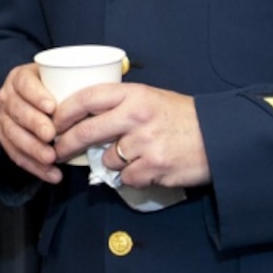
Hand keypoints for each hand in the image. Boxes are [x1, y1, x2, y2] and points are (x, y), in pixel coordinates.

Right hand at [0, 63, 65, 183]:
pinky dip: (34, 166)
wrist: (40, 102)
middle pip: (17, 110)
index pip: (24, 84)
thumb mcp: (64, 78)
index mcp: (20, 78)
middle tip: (52, 136)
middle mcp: (7, 97)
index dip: (36, 95)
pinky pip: (15, 154)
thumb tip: (106, 84)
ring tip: (52, 158)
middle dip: (34, 124)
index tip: (52, 107)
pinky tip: (51, 174)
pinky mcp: (6, 138)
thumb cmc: (58, 89)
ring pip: (12, 135)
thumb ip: (77, 80)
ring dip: (32, 149)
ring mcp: (3, 118)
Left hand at [52, 83, 210, 189]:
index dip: (63, 111)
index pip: (86, 98)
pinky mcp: (153, 167)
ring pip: (107, 159)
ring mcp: (144, 143)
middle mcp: (136, 116)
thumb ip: (121, 104)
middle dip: (66, 144)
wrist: (219, 137)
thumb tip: (85, 117)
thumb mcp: (151, 98)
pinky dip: (132, 176)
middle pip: (86, 132)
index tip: (52, 121)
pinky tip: (147, 167)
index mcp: (134, 94)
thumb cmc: (182, 117)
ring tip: (132, 155)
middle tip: (57, 150)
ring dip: (112, 162)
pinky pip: (126, 177)